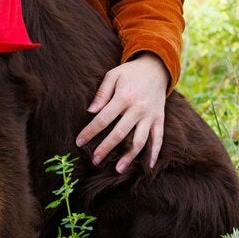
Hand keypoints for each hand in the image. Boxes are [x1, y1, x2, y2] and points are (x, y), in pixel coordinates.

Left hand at [75, 53, 168, 172]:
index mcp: (123, 97)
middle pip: (120, 133)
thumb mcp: (113, 75)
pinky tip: (148, 166)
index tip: (79, 142)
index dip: (90, 131)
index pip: (103, 119)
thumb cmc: (130, 72)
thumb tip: (90, 111)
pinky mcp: (159, 120)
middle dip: (106, 148)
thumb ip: (102, 93)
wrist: (156, 67)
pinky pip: (158, 139)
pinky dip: (154, 153)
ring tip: (118, 169)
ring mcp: (150, 116)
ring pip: (139, 140)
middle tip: (95, 161)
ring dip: (129, 156)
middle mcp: (137, 109)